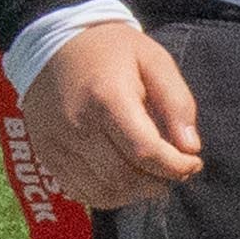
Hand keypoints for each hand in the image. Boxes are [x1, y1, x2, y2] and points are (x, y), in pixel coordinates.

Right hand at [19, 19, 203, 208]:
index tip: (194, 163)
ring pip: (101, 191)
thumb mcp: (155, 61)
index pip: (144, 151)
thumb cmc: (113, 50)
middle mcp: (77, 125)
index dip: (176, 166)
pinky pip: (79, 190)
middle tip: (176, 170)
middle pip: (123, 177)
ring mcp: (56, 143)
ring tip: (153, 177)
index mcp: (107, 98)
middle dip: (159, 182)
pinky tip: (125, 180)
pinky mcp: (45, 154)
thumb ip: (177, 103)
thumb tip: (191, 148)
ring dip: (135, 193)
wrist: (54, 44)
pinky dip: (107, 195)